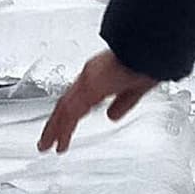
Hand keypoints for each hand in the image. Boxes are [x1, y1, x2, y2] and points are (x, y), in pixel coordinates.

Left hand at [38, 49, 157, 152]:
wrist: (149, 48)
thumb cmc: (146, 62)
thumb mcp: (135, 89)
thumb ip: (123, 103)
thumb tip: (111, 116)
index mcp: (98, 77)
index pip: (76, 101)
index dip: (68, 117)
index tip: (64, 130)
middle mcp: (89, 77)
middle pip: (65, 106)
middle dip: (56, 125)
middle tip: (47, 142)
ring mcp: (87, 81)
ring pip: (64, 109)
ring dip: (54, 128)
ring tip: (45, 145)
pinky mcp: (89, 86)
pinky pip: (70, 110)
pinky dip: (62, 125)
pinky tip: (57, 138)